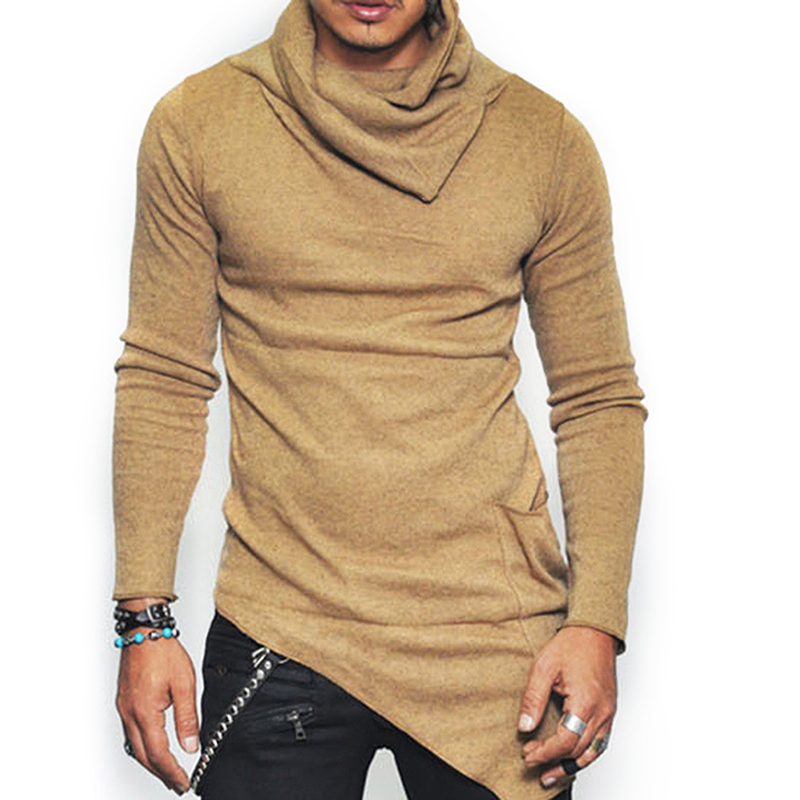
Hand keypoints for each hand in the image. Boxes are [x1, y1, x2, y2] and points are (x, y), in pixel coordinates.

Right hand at [115, 600, 198, 794]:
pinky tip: (152, 748)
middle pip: (143, 755)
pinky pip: (130, 733)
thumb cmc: (163, 650)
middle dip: (161, 773)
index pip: (158, 753)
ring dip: (151, 762)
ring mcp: (124, 708)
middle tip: (177, 784)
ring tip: (168, 772)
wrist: (144, 629)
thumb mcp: (184, 683)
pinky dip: (142, 747)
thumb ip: (187, 718)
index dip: (172, 772)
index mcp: (144, 711)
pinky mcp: (124, 701)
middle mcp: (129, 713)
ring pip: (134, 746)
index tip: (184, 783)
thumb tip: (191, 746)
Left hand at [517, 625, 617, 788]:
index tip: (527, 755)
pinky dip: (586, 755)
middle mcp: (601, 712)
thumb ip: (533, 699)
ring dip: (571, 765)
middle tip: (532, 762)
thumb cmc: (572, 644)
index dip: (545, 752)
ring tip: (552, 774)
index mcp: (585, 702)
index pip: (565, 741)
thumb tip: (524, 727)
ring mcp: (608, 713)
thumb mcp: (544, 667)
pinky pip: (600, 742)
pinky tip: (573, 759)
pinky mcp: (609, 710)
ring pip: (592, 751)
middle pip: (578, 750)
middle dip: (554, 760)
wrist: (595, 631)